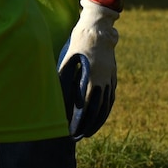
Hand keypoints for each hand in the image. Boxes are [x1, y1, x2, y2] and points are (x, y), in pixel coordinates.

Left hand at [57, 0, 119, 137]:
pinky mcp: (112, 76)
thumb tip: (55, 95)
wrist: (97, 30)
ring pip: (106, 105)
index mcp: (91, 77)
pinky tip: (101, 116)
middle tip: (79, 137)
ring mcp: (109, 78)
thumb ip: (63, 77)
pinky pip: (111, 97)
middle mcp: (102, 80)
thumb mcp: (67, 60)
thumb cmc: (77, 44)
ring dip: (98, 120)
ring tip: (90, 132)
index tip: (72, 130)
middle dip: (88, 125)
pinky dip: (106, 109)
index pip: (86, 105)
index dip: (80, 120)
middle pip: (97, 109)